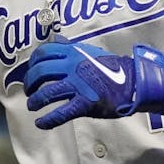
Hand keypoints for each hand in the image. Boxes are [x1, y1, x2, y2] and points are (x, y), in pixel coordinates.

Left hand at [24, 42, 163, 129]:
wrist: (134, 82)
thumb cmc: (112, 67)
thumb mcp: (90, 51)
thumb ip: (71, 47)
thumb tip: (56, 39)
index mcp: (73, 53)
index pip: (43, 53)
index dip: (32, 63)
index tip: (31, 71)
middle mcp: (72, 67)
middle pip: (40, 73)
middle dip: (30, 83)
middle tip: (30, 90)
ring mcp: (78, 85)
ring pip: (46, 93)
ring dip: (35, 101)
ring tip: (33, 106)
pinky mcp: (84, 103)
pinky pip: (61, 113)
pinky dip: (47, 120)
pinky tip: (40, 123)